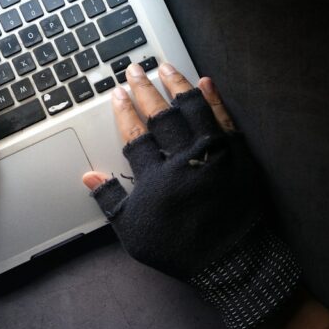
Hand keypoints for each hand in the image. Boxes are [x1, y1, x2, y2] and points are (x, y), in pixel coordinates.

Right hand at [81, 61, 301, 328]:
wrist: (232, 261)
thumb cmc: (180, 250)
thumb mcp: (135, 233)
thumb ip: (112, 201)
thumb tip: (89, 177)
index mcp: (156, 178)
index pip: (135, 134)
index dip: (124, 111)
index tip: (117, 93)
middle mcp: (184, 159)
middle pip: (161, 115)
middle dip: (145, 89)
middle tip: (135, 70)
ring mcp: (214, 154)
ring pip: (193, 109)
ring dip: (177, 85)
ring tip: (165, 67)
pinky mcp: (239, 154)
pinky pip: (225, 119)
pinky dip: (214, 99)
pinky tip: (205, 82)